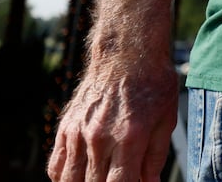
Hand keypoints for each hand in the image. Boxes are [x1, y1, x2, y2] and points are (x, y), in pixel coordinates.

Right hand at [47, 59, 178, 181]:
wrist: (126, 53)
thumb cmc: (152, 85)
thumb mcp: (165, 120)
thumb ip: (155, 157)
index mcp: (129, 137)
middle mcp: (100, 137)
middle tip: (119, 178)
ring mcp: (78, 133)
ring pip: (70, 180)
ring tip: (100, 177)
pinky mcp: (65, 128)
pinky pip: (55, 166)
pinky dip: (64, 178)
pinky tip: (80, 175)